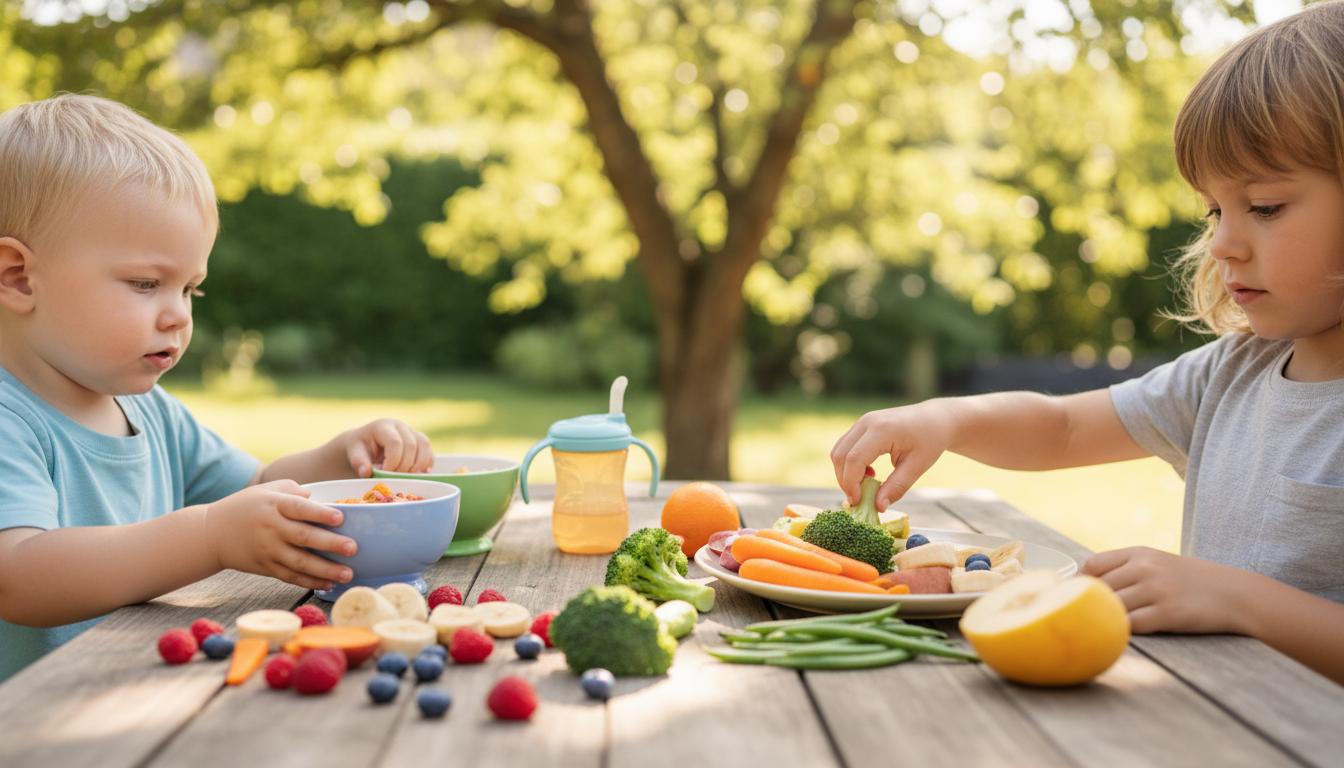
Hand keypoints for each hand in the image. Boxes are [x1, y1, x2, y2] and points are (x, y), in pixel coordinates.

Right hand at [204, 480, 357, 590]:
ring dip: (325, 570)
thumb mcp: (266, 490)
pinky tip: (329, 584)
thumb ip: (293, 490)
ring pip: (299, 563)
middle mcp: (271, 528)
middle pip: (303, 537)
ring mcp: (268, 550)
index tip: (340, 517)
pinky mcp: (265, 567)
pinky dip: (310, 582)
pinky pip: (291, 577)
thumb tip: (318, 498)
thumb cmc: (245, 507)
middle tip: (353, 548)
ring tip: (347, 574)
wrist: (211, 533)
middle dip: (330, 544)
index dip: (319, 514)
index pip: (298, 508)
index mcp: (273, 505)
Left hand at [341, 418, 433, 477]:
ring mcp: (412, 432)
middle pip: (411, 445)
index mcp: (383, 426)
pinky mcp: (420, 441)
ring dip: (419, 465)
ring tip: (409, 477)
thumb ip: (359, 463)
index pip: (395, 442)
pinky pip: (430, 451)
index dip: (393, 461)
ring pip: (424, 446)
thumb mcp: (354, 454)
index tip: (385, 473)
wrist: (364, 445)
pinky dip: (427, 464)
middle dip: (405, 466)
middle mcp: (400, 426)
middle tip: (395, 478)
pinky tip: (421, 474)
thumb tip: (366, 472)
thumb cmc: (359, 449)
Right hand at [830, 401, 954, 507]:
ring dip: (845, 473)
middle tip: (859, 498)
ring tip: (866, 486)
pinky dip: (850, 464)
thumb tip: (878, 507)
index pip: (854, 459)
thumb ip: (897, 487)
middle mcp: (867, 422)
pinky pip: (845, 446)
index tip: (858, 502)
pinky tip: (869, 473)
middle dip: (844, 480)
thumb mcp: (917, 466)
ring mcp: (862, 421)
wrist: (935, 419)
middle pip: (840, 455)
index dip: (851, 483)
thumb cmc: (930, 440)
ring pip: (838, 451)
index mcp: (882, 430)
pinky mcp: (861, 425)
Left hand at [1083, 547, 1248, 634]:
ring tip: (1102, 630)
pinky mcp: (1168, 613)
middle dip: (1090, 605)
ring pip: (1111, 607)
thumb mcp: (1158, 563)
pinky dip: (1123, 632)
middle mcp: (1145, 568)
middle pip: (1099, 588)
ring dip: (1105, 620)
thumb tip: (1084, 584)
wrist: (1235, 594)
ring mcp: (1157, 590)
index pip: (1093, 565)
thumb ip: (1126, 569)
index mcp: (1139, 553)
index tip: (1078, 598)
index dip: (1081, 583)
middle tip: (1084, 620)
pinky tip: (1123, 637)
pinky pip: (1131, 625)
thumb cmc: (1190, 581)